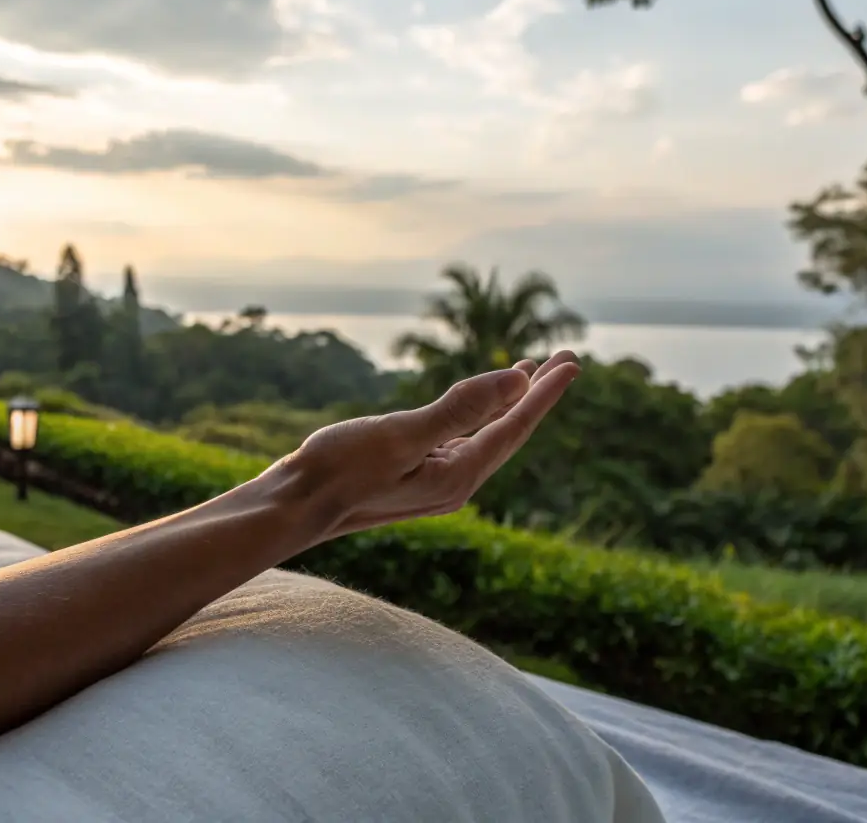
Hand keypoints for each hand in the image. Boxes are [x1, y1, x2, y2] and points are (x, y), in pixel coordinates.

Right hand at [270, 351, 580, 541]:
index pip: (515, 426)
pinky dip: (476, 416)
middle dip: (535, 395)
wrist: (293, 506)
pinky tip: (473, 407)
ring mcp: (434, 484)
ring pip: (485, 437)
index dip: (545, 392)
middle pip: (508, 433)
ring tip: (527, 374)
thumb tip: (516, 383)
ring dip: (507, 404)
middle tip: (565, 359)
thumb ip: (460, 409)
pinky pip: (461, 442)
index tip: (573, 361)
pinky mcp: (413, 478)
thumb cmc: (339, 468)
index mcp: (458, 475)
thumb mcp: (402, 435)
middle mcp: (454, 484)